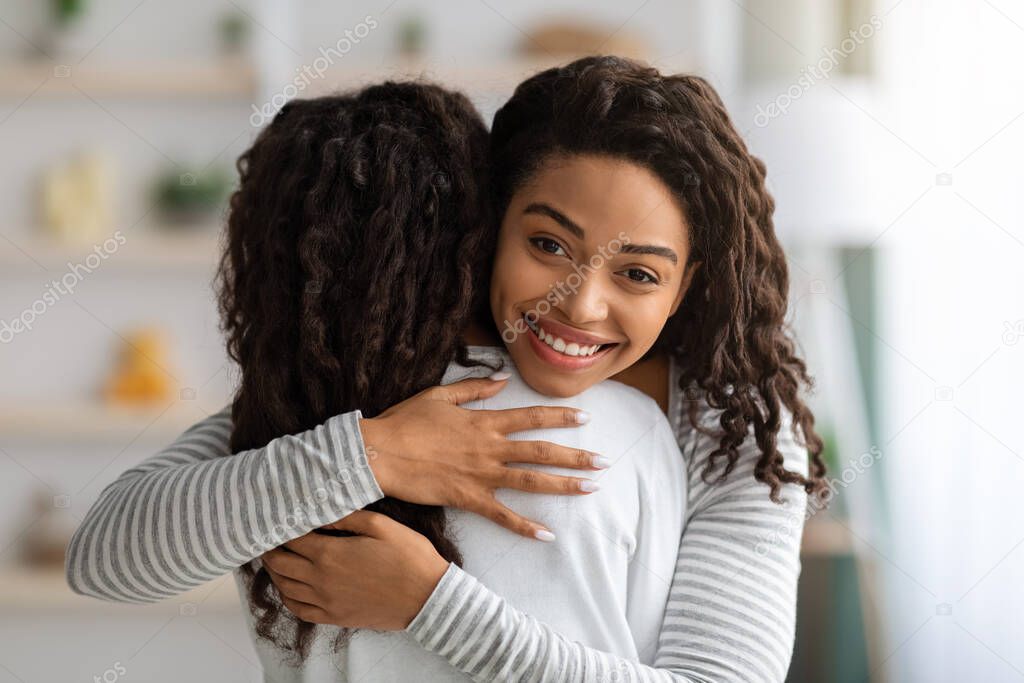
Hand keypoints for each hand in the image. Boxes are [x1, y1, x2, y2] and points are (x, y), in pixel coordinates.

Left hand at [262, 510, 448, 630]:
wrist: (427, 597)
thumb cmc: (408, 556)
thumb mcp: (381, 525)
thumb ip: (346, 517)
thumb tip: (319, 511)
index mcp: (329, 554)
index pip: (291, 538)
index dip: (282, 526)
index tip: (279, 517)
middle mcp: (320, 579)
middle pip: (280, 563)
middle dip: (271, 548)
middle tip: (270, 536)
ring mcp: (326, 601)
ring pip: (285, 587)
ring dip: (275, 571)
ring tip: (275, 558)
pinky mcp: (334, 617)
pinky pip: (299, 610)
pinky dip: (287, 597)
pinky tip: (289, 588)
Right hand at [360, 374, 604, 540]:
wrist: (379, 452)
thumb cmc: (404, 422)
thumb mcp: (440, 395)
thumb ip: (474, 388)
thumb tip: (502, 380)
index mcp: (484, 421)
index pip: (531, 417)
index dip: (560, 417)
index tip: (584, 419)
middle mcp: (490, 448)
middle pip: (541, 451)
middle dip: (576, 455)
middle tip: (603, 461)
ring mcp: (481, 475)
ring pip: (531, 480)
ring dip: (564, 484)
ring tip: (591, 487)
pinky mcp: (468, 498)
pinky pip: (502, 515)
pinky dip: (525, 526)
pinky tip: (547, 535)